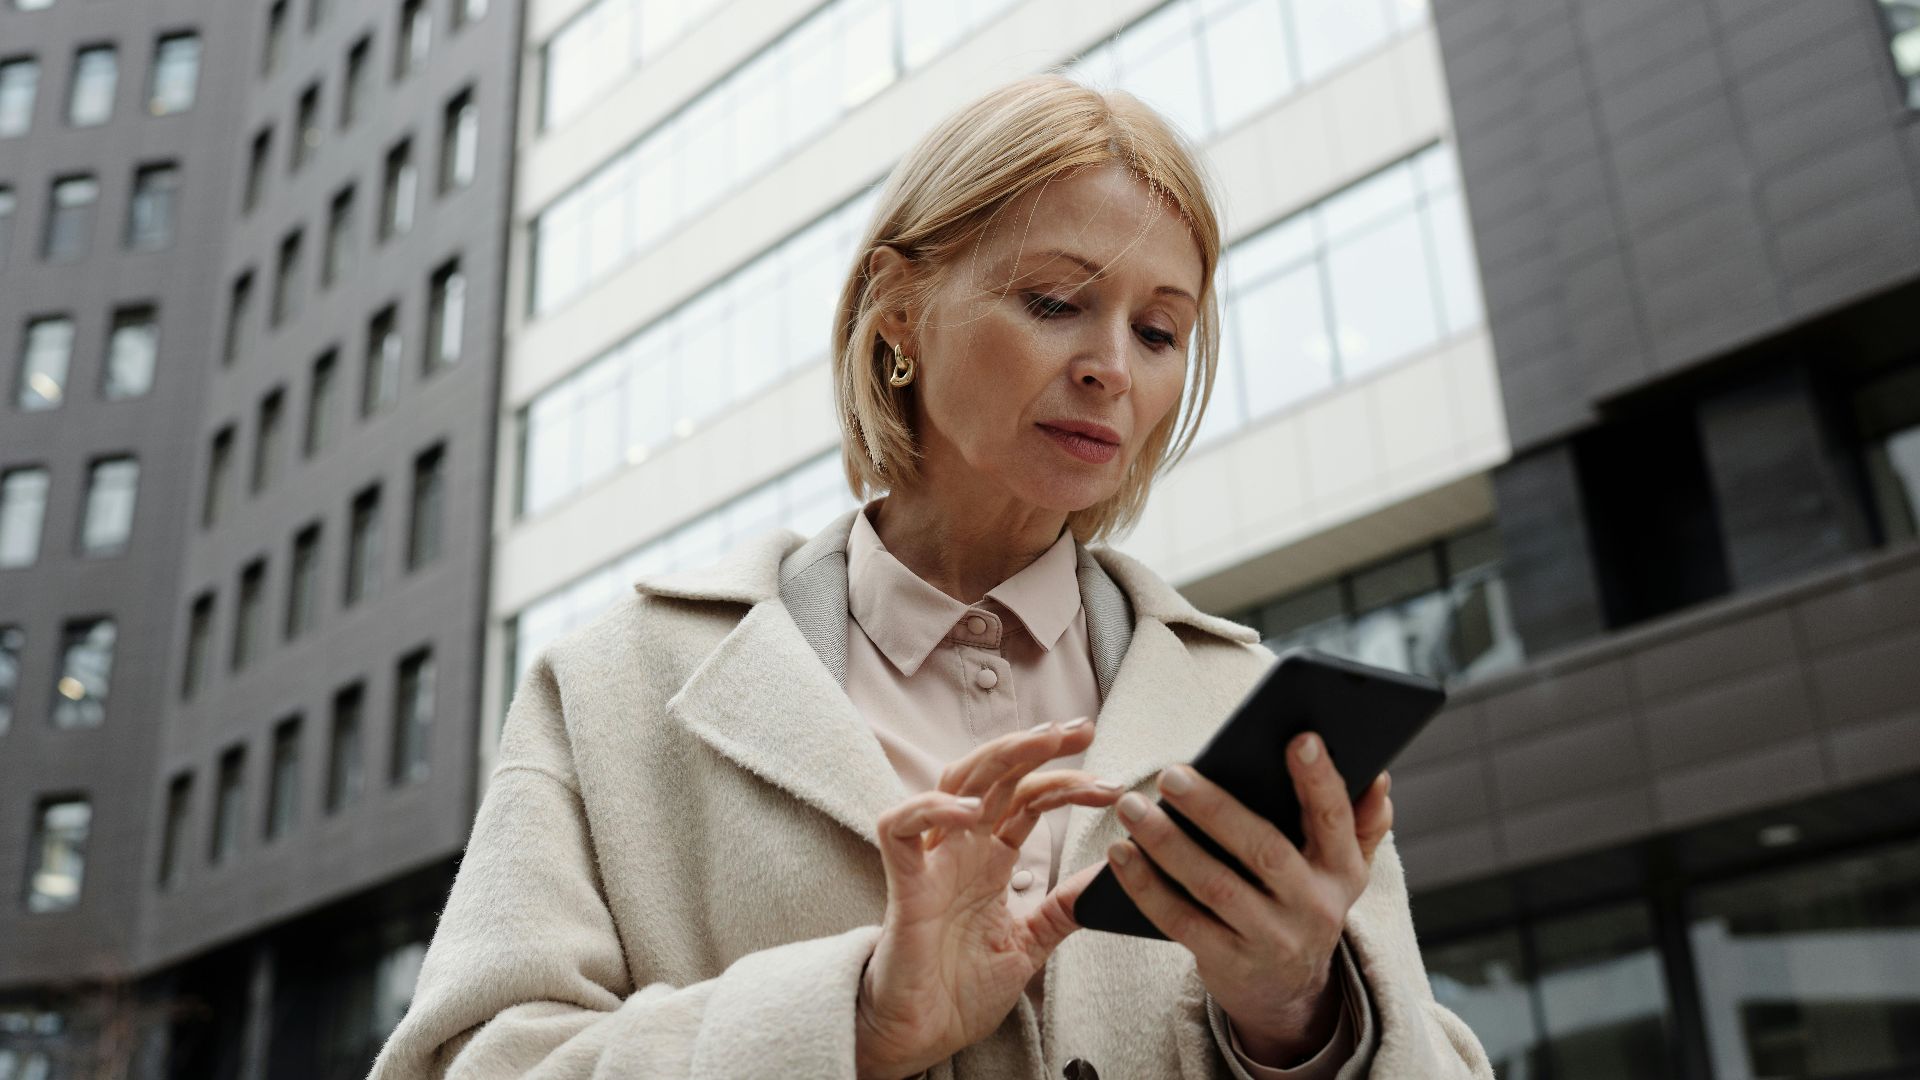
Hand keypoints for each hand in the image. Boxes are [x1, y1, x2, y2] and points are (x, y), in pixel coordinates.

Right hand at [855, 718, 1124, 1079]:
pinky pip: (900, 827)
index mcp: (990, 859)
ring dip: (1000, 757)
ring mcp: (931, 862)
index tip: (1114, 787)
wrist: (922, 1037)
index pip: (1029, 800)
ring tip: (1043, 742)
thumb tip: (1109, 877)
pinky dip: (932, 809)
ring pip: (955, 782)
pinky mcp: (903, 884)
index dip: (1069, 783)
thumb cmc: (960, 990)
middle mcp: (961, 849)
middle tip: (1082, 729)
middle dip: (1038, 746)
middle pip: (996, 775)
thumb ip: (1062, 907)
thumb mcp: (1030, 943)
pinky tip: (972, 811)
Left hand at [1104, 732, 1391, 1064]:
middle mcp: (1314, 907)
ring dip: (1167, 844)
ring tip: (1132, 807)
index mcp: (1342, 870)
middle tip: (1171, 774)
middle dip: (1216, 809)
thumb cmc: (1303, 900)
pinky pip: (1180, 921)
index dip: (1321, 780)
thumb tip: (1378, 776)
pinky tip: (1122, 854)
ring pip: (1215, 886)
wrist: (1287, 992)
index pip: (1336, 819)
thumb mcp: (1340, 869)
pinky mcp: (1229, 963)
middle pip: (1264, 851)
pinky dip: (1146, 886)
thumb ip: (1359, 822)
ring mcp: (1271, 939)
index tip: (1299, 736)